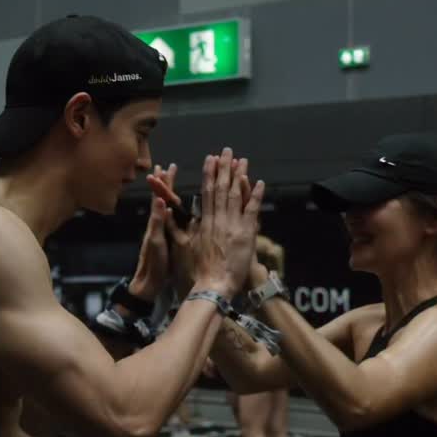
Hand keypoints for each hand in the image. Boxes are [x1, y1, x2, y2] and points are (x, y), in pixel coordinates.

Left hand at [130, 164, 179, 300]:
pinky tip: (174, 208)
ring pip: (165, 207)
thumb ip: (157, 221)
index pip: (160, 197)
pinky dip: (172, 208)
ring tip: (170, 182)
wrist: (149, 284)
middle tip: (168, 168)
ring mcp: (161, 232)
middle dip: (166, 183)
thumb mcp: (156, 242)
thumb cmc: (154, 264)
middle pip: (161, 198)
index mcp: (156, 223)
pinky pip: (170, 218)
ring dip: (168, 193)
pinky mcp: (165, 240)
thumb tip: (159, 199)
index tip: (167, 167)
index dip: (164, 183)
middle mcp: (157, 224)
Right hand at [192, 147, 263, 298]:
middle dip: (224, 168)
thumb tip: (177, 216)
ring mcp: (231, 225)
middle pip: (221, 189)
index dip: (209, 174)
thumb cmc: (199, 271)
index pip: (207, 192)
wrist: (212, 285)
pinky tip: (259, 182)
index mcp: (204, 222)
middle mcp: (217, 219)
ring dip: (239, 176)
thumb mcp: (186, 246)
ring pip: (236, 195)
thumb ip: (183, 229)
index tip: (210, 160)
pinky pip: (251, 210)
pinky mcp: (245, 234)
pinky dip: (255, 196)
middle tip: (227, 151)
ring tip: (242, 160)